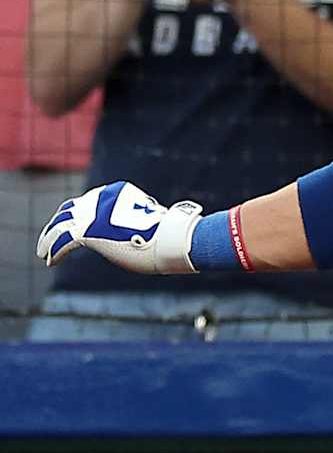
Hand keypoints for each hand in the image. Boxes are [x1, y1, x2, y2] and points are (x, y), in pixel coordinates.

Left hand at [38, 180, 202, 272]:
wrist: (169, 239)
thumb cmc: (165, 235)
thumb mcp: (144, 219)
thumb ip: (126, 220)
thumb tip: (121, 231)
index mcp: (115, 191)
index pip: (89, 200)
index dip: (77, 214)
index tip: (72, 224)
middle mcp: (101, 198)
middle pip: (70, 209)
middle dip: (58, 223)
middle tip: (49, 237)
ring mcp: (92, 214)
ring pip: (61, 224)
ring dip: (48, 238)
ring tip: (42, 251)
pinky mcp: (87, 231)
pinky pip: (63, 240)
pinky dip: (54, 250)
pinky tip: (50, 260)